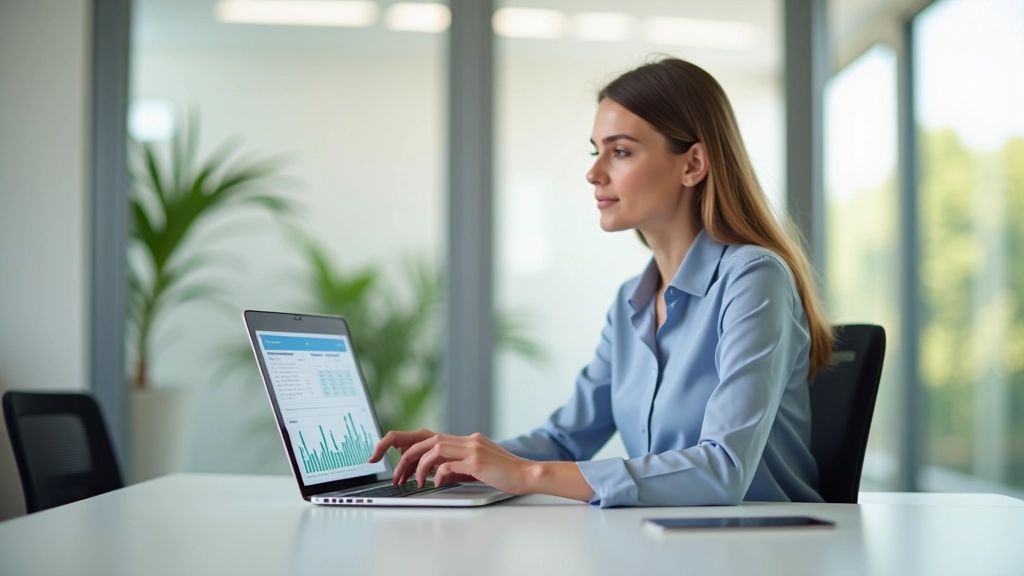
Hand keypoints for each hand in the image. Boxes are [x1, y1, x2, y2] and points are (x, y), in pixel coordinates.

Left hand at [370, 430, 537, 494]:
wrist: (527, 474)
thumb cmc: (503, 474)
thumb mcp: (474, 469)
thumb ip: (454, 467)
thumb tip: (434, 473)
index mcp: (463, 440)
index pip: (426, 435)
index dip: (402, 441)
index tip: (386, 455)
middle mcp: (465, 439)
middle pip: (424, 439)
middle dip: (404, 457)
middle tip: (395, 476)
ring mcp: (471, 448)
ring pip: (433, 449)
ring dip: (418, 467)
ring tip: (414, 483)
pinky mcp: (477, 461)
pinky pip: (448, 465)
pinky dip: (437, 474)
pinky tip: (435, 484)